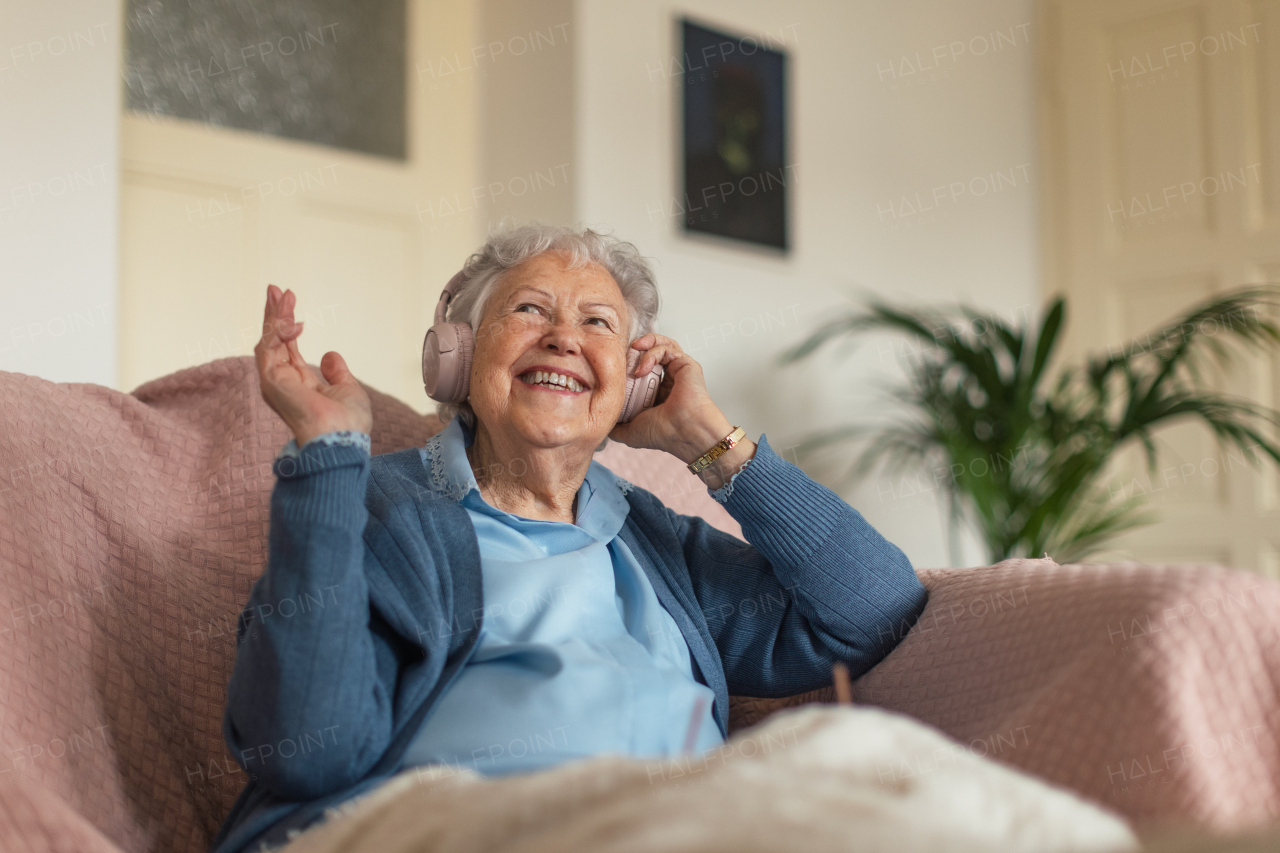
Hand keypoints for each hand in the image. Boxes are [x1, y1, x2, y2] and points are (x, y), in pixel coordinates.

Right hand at [254, 284, 372, 445]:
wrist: (341, 439)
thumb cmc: (347, 423)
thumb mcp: (347, 389)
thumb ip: (336, 372)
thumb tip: (331, 355)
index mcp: (299, 384)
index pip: (287, 348)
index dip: (287, 325)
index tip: (289, 301)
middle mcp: (283, 382)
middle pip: (274, 341)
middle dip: (274, 314)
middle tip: (276, 289)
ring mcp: (275, 383)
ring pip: (268, 342)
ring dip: (275, 317)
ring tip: (283, 295)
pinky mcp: (271, 382)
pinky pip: (268, 350)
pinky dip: (278, 332)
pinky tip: (292, 322)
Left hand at [608, 334, 755, 488]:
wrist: (683, 433)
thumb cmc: (664, 434)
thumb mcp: (630, 432)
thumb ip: (617, 426)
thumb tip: (604, 423)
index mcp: (657, 393)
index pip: (640, 368)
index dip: (627, 364)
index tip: (615, 368)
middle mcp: (668, 380)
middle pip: (650, 352)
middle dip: (633, 351)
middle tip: (621, 358)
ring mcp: (678, 371)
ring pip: (661, 344)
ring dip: (645, 343)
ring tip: (633, 350)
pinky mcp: (686, 364)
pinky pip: (667, 348)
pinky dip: (652, 353)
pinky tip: (642, 368)